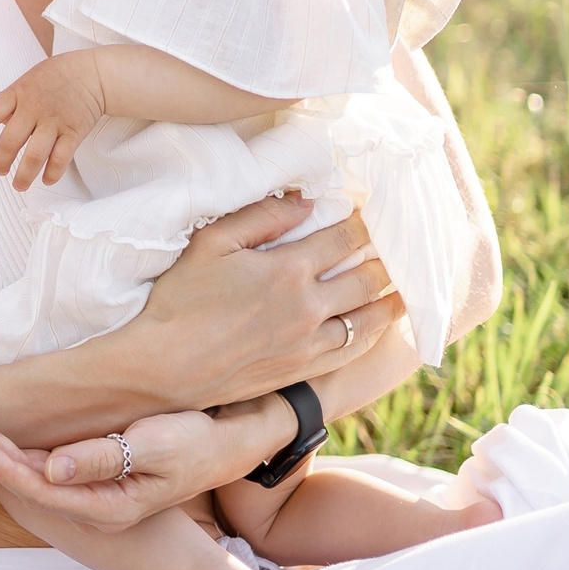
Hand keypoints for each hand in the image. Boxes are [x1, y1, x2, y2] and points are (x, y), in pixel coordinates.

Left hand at [0, 54, 103, 189]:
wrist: (94, 74)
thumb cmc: (58, 76)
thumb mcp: (28, 80)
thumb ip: (13, 102)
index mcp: (18, 93)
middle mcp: (34, 108)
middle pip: (9, 142)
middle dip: (0, 162)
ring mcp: (54, 121)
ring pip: (34, 155)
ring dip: (24, 176)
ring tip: (19, 185)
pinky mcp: (74, 132)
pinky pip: (60, 158)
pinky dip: (52, 173)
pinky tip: (46, 179)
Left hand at [0, 403, 282, 533]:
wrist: (226, 450)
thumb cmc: (197, 443)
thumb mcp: (157, 447)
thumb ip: (102, 459)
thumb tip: (50, 469)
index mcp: (106, 506)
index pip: (38, 485)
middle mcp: (92, 507)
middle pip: (24, 479)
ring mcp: (91, 495)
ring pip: (29, 472)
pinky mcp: (92, 477)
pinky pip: (43, 464)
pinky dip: (14, 448)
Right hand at [90, 194, 404, 412]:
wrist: (164, 367)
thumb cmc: (180, 300)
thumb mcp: (211, 243)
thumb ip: (261, 216)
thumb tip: (304, 200)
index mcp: (287, 269)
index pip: (345, 237)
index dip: (365, 222)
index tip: (374, 211)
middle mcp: (308, 306)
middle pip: (368, 275)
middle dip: (388, 256)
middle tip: (400, 243)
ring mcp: (310, 342)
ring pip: (371, 315)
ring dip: (392, 295)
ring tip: (404, 281)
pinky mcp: (305, 369)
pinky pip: (355, 348)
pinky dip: (375, 331)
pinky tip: (380, 321)